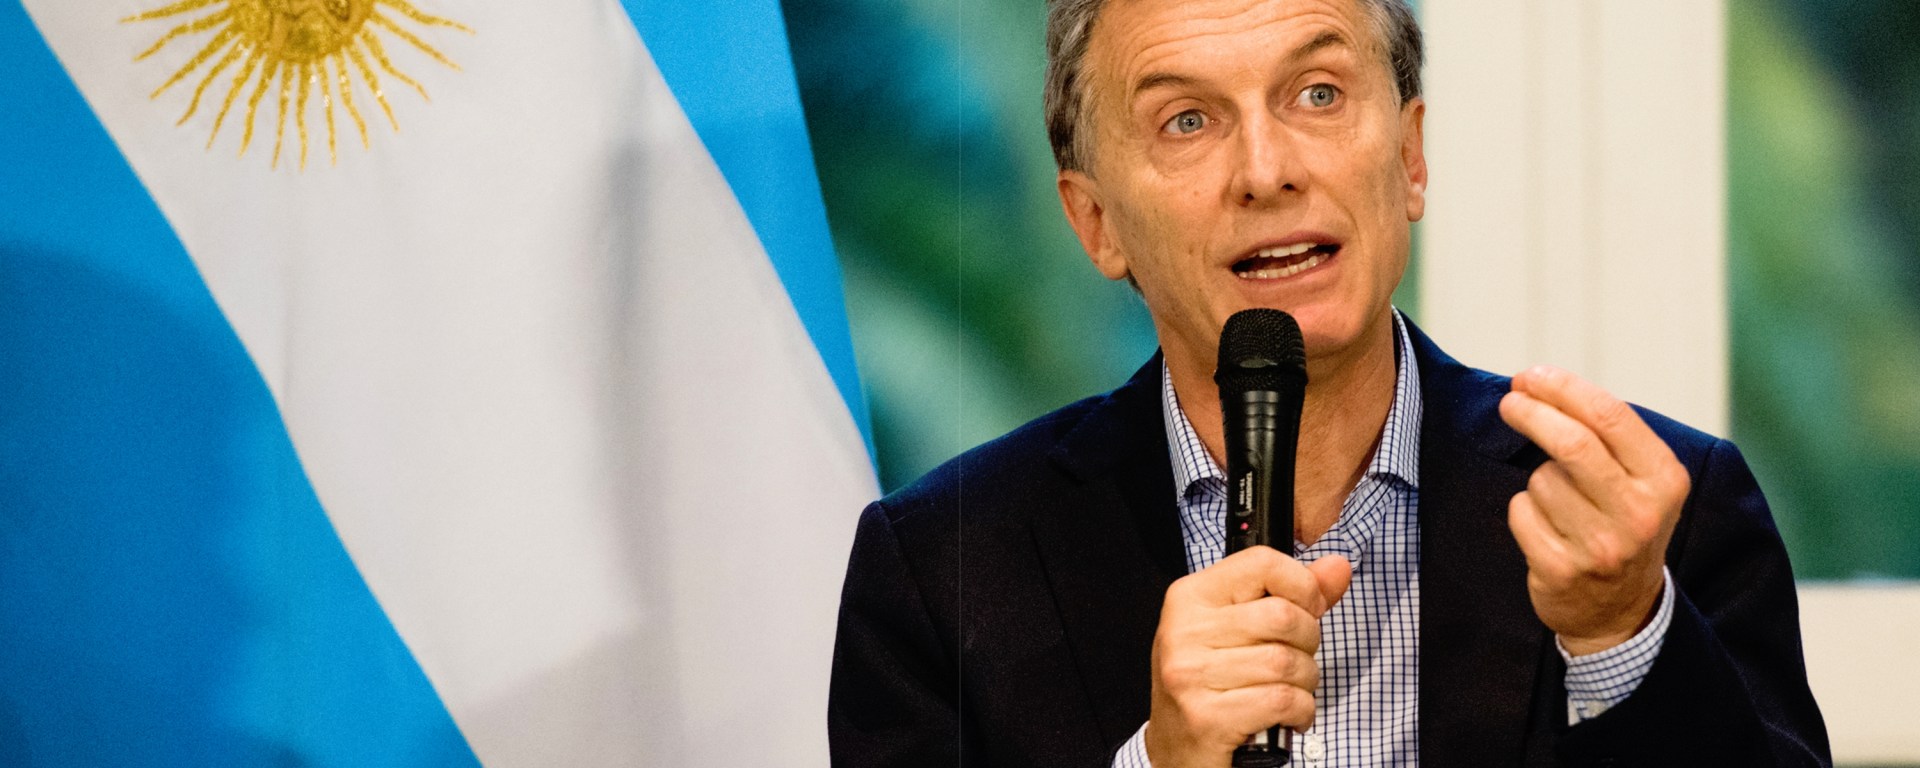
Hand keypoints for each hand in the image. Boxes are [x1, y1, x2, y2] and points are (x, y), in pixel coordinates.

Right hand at [1143, 546, 1350, 767]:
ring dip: (1305, 683)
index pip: (1262, 563)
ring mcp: (1191, 674)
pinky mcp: (1207, 716)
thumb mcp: (1241, 633)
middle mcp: (1184, 630)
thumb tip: (1338, 567)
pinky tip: (1288, 717)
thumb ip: (1293, 597)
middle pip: (1283, 616)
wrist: (1175, 751)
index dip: (1302, 586)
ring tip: (1289, 692)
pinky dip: (1300, 712)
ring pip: (1287, 662)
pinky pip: (1283, 700)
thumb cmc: (1210, 687)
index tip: (1307, 610)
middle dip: (1308, 644)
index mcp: (1190, 598)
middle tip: (1295, 662)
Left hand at [1499, 366, 1687, 654]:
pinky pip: (1521, 512)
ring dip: (1538, 480)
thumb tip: (1535, 384)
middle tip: (1510, 401)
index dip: (1562, 387)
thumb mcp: (1639, 480)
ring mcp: (1601, 546)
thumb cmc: (1621, 523)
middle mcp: (1639, 513)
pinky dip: (1524, 511)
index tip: (1530, 377)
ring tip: (1562, 506)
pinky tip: (1547, 530)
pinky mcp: (1561, 569)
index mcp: (1664, 480)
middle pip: (1571, 442)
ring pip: (1541, 479)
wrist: (1621, 610)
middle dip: (1531, 412)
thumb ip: (1604, 434)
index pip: (1609, 415)